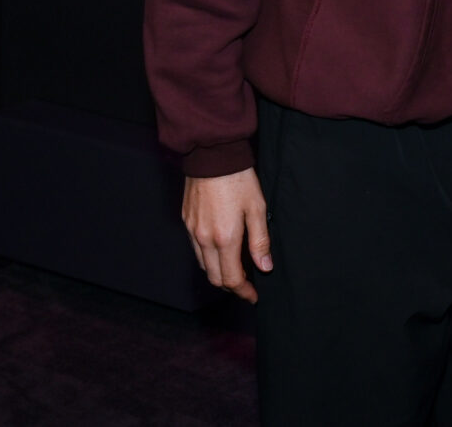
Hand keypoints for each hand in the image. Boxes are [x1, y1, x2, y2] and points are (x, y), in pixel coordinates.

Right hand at [182, 168, 272, 303]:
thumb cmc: (239, 179)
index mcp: (224, 238)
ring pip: (203, 265)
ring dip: (218, 273)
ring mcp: (192, 231)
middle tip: (247, 286)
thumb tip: (264, 267)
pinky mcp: (186, 221)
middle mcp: (204, 239)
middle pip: (214, 277)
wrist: (212, 155)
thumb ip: (260, 241)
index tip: (254, 296)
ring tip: (236, 270)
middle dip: (231, 286)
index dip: (243, 291)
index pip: (231, 278)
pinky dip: (208, 258)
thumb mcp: (257, 208)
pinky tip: (221, 251)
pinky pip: (196, 249)